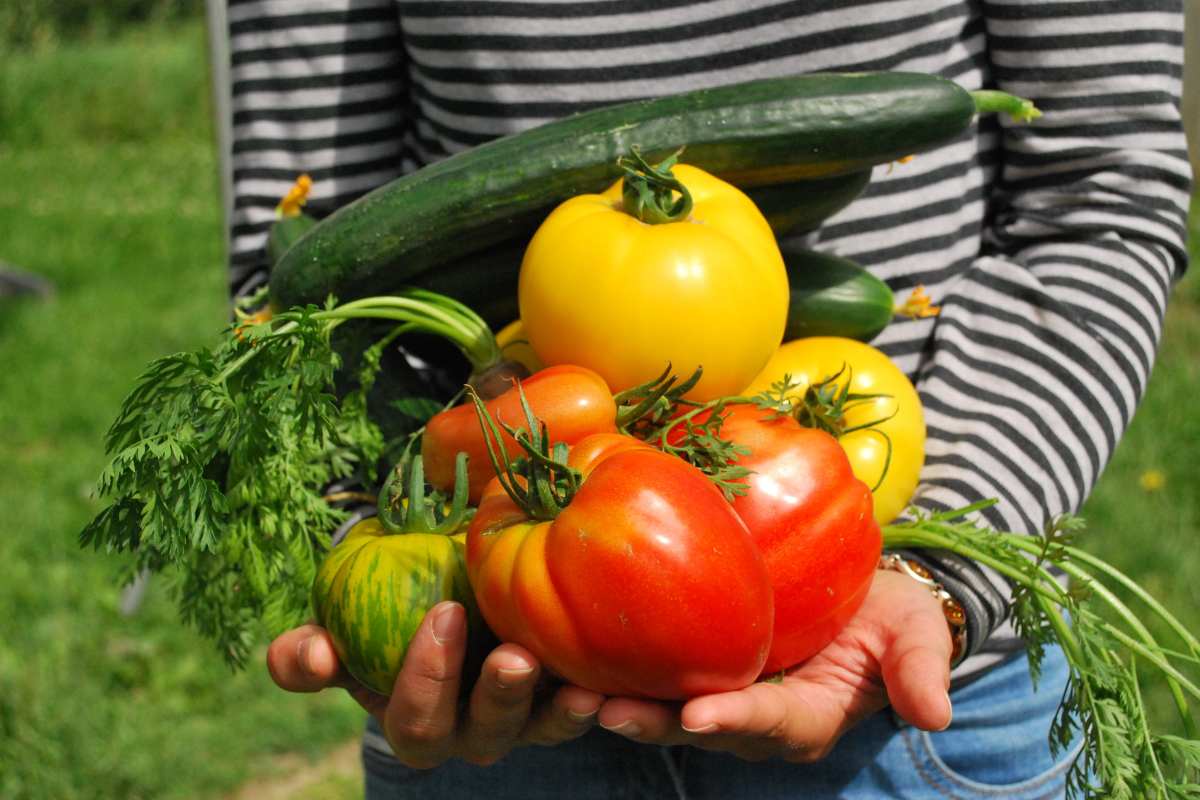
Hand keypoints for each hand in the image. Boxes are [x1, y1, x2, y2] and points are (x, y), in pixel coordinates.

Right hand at [266, 601, 604, 767]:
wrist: (447, 596)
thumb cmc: (386, 612)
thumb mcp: (342, 629)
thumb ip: (310, 652)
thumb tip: (311, 654)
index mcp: (415, 719)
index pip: (414, 720)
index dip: (425, 678)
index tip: (443, 612)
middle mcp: (470, 731)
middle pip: (482, 733)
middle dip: (497, 697)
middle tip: (513, 656)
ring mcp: (523, 721)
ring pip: (541, 728)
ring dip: (558, 710)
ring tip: (579, 685)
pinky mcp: (565, 700)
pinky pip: (583, 707)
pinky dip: (599, 696)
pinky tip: (613, 675)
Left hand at [596, 570, 953, 761]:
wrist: (860, 594)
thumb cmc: (890, 613)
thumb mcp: (915, 633)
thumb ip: (919, 668)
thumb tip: (936, 714)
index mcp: (809, 716)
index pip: (772, 723)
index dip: (737, 720)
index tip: (700, 715)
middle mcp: (757, 718)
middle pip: (702, 727)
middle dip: (656, 723)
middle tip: (607, 711)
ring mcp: (723, 693)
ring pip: (666, 708)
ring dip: (623, 703)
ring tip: (573, 692)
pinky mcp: (697, 665)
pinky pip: (656, 672)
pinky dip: (619, 667)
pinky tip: (576, 650)